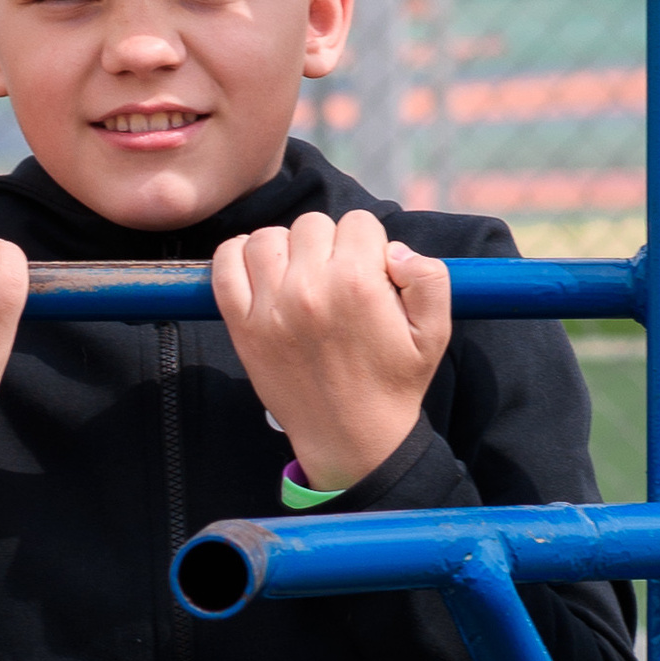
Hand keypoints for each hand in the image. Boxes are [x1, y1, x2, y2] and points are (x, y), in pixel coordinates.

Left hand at [211, 210, 450, 495]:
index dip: (367, 245)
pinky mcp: (243, 326)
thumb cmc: (393, 382)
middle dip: (327, 245)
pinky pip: (225, 264)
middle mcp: (309, 290)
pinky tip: (260, 271)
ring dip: (284, 249)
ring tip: (299, 277)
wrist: (350, 437)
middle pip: (312, 224)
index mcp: (357, 284)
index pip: (358, 223)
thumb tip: (392, 248)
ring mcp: (270, 308)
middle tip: (334, 279)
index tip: (367, 273)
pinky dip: (237, 257)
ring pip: (267, 237)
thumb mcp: (435, 331)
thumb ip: (429, 277)